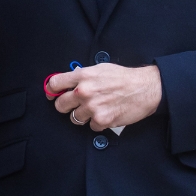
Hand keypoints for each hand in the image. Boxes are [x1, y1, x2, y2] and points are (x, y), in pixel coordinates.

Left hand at [47, 64, 161, 130]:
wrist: (145, 88)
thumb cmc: (123, 77)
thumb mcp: (99, 69)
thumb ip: (81, 75)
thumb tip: (68, 81)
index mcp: (82, 76)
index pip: (54, 84)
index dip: (51, 90)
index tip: (52, 93)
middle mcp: (84, 92)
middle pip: (60, 104)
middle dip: (65, 105)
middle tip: (72, 104)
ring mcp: (92, 108)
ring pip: (74, 118)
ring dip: (82, 115)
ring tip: (93, 109)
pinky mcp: (102, 120)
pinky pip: (90, 126)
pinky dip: (96, 123)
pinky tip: (104, 114)